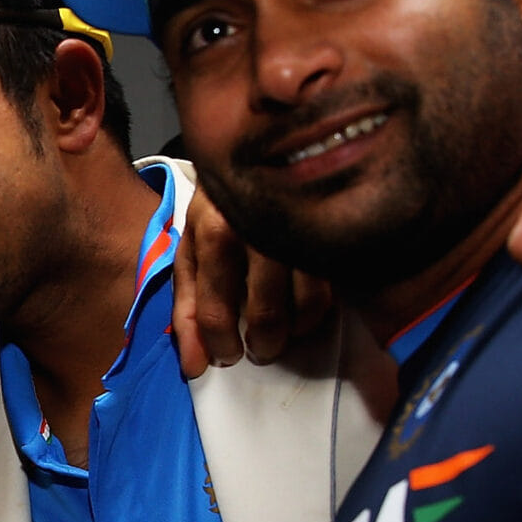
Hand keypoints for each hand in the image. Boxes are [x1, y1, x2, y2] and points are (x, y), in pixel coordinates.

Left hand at [171, 182, 332, 376]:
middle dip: (263, 345)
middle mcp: (258, 229)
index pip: (215, 310)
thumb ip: (187, 309)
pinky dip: (321, 308)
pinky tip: (307, 307)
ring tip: (286, 332)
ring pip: (307, 304)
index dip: (220, 345)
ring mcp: (300, 225)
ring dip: (296, 331)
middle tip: (261, 349)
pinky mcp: (332, 227)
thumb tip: (195, 368)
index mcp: (215, 231)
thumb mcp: (191, 251)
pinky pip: (334, 287)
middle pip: (266, 313)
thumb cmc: (222, 211)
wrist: (260, 153)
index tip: (227, 356)